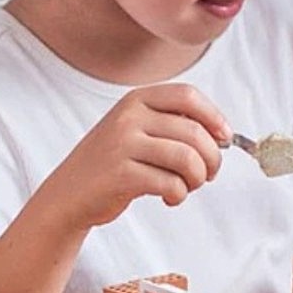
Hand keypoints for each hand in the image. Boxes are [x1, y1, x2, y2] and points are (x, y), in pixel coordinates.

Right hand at [35, 83, 230, 231]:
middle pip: (194, 131)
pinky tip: (170, 197)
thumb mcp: (137, 131)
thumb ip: (172, 126)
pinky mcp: (121, 174)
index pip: (188, 95)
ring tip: (188, 186)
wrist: (67, 195)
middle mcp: (129, 117)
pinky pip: (171, 183)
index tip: (225, 138)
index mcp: (137, 100)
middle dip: (212, 158)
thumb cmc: (111, 164)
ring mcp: (122, 144)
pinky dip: (179, 194)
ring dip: (197, 178)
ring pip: (187, 158)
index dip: (215, 116)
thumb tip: (222, 136)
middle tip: (208, 174)